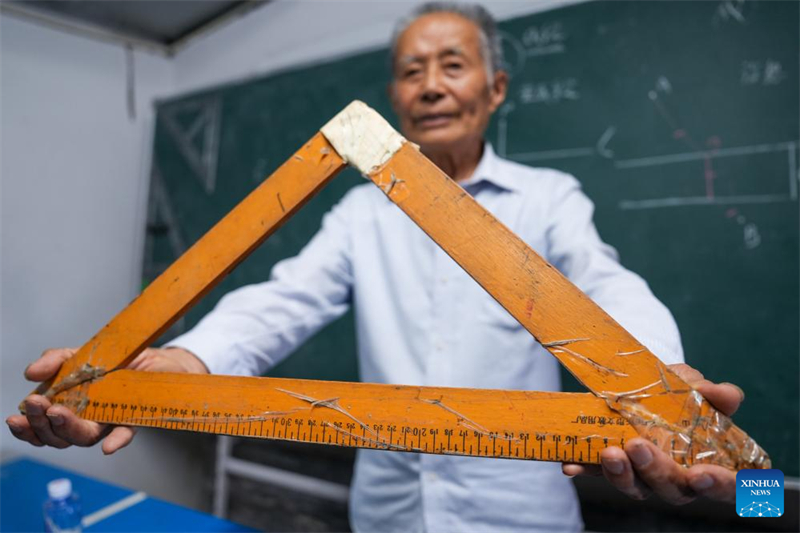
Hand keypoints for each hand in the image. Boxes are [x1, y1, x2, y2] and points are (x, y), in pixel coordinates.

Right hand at [6, 346, 207, 453]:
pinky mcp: (136, 418)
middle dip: (42, 424)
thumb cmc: (121, 359)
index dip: (28, 426)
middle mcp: (88, 419)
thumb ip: (56, 359)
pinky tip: (108, 446)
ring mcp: (111, 420)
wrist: (161, 357)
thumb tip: (30, 372)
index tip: (16, 416)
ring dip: (68, 429)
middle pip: (59, 436)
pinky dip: (117, 440)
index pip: (43, 425)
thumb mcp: (83, 353)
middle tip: (36, 406)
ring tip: (57, 413)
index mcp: (71, 406)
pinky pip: (126, 433)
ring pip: (85, 437)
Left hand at [562, 363, 744, 503]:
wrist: (645, 392)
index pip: (726, 487)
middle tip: (638, 446)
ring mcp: (642, 477)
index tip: (702, 475)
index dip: (718, 486)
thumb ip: (713, 394)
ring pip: (635, 488)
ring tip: (610, 452)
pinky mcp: (612, 468)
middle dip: (655, 471)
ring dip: (621, 474)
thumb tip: (720, 393)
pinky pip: (597, 474)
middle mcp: (676, 478)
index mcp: (708, 465)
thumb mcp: (697, 390)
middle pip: (672, 489)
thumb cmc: (682, 399)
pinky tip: (570, 466)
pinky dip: (584, 469)